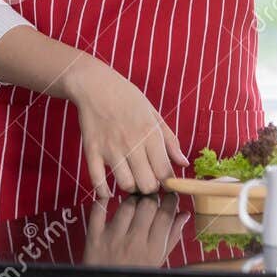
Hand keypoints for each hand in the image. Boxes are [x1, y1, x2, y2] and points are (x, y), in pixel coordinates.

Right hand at [66, 61, 188, 199]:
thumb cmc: (128, 98)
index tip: (164, 180)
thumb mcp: (154, 114)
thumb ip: (170, 141)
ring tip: (130, 178)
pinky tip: (108, 189)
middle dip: (150, 187)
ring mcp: (111, 149)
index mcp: (150, 134)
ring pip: (126, 185)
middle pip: (147, 184)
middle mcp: (132, 143)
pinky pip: (98, 182)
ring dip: (130, 186)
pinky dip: (104, 191)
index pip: (165, 172)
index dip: (167, 182)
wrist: (96, 85)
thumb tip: (184, 163)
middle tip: (147, 179)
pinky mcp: (92, 151)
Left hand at [82, 193, 189, 267]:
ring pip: (126, 205)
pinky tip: (108, 201)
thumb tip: (184, 214)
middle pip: (148, 206)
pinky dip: (101, 202)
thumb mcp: (157, 260)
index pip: (166, 215)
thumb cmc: (136, 273)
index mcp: (153, 250)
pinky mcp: (95, 238)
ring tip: (134, 202)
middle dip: (152, 197)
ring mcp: (113, 240)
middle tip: (151, 197)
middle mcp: (134, 244)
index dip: (170, 200)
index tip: (170, 196)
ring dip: (131, 199)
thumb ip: (171, 237)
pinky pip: (98, 211)